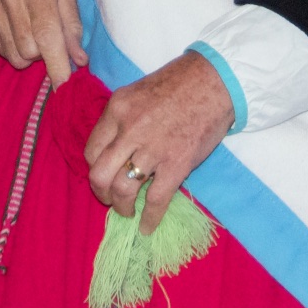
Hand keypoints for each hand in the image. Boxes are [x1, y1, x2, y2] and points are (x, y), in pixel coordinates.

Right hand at [0, 0, 86, 85]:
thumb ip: (72, 23)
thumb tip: (79, 60)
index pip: (47, 33)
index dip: (57, 63)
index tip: (66, 84)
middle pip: (30, 50)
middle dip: (46, 54)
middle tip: (51, 37)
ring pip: (14, 55)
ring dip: (30, 53)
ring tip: (34, 30)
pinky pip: (0, 50)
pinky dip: (14, 48)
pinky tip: (18, 28)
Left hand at [84, 51, 232, 232]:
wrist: (216, 80)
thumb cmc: (180, 82)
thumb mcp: (138, 91)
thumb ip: (123, 118)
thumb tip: (116, 147)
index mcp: (117, 109)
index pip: (91, 150)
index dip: (94, 168)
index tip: (104, 174)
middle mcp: (129, 129)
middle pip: (99, 174)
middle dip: (101, 193)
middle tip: (109, 198)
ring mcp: (152, 149)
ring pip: (122, 190)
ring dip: (121, 207)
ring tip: (127, 211)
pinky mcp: (176, 164)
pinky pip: (155, 200)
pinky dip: (149, 218)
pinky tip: (147, 227)